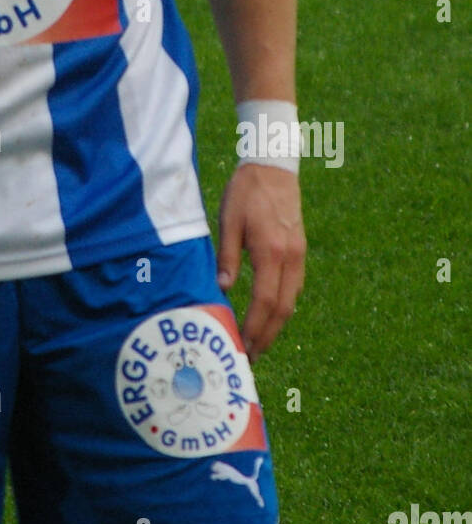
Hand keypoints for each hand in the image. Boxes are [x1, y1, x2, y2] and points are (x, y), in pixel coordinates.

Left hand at [216, 164, 304, 361]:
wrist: (273, 167)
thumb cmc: (245, 191)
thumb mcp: (228, 220)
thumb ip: (226, 255)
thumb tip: (223, 289)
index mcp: (270, 251)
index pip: (264, 302)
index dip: (255, 328)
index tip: (243, 347)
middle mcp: (290, 258)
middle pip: (283, 309)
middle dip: (267, 336)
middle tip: (251, 357)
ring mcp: (299, 255)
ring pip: (292, 301)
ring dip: (276, 325)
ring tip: (258, 343)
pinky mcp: (300, 250)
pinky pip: (294, 287)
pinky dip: (283, 307)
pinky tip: (269, 315)